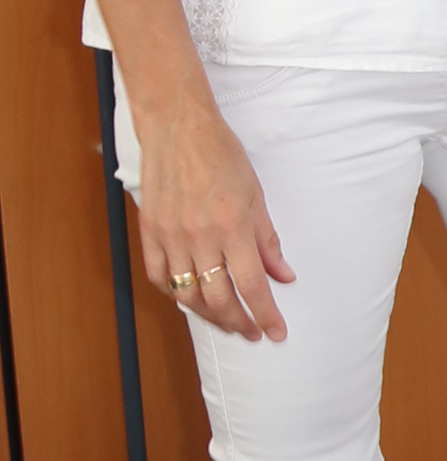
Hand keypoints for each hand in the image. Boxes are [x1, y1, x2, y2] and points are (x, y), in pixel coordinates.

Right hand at [135, 100, 292, 343]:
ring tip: (225, 321)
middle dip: (238, 322)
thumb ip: (268, 241)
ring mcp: (171, 236)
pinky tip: (189, 298)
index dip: (266, 315)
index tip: (275, 332)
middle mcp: (201, 237)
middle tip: (251, 332)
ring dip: (208, 315)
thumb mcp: (256, 196)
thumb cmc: (221, 156)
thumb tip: (283, 275)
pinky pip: (159, 276)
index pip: (253, 286)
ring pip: (187, 295)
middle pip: (218, 299)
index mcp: (234, 227)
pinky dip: (174, 294)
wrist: (179, 128)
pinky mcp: (150, 231)